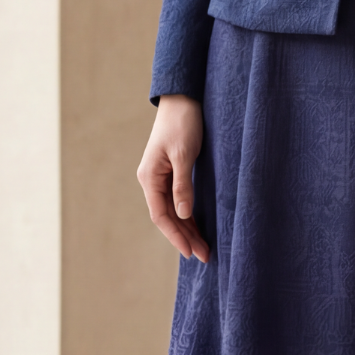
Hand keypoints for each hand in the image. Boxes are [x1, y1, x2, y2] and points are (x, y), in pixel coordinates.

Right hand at [136, 94, 209, 262]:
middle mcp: (152, 180)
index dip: (175, 235)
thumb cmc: (182, 123)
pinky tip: (197, 226)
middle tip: (204, 255)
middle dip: (185, 236)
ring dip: (187, 229)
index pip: (160, 215)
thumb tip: (184, 215)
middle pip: (167, 216)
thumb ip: (183, 185)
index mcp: (149, 177)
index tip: (189, 252)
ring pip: (173, 210)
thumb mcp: (184, 154)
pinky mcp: (172, 172)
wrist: (183, 99)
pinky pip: (178, 200)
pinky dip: (188, 215)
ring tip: (203, 247)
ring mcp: (161, 177)